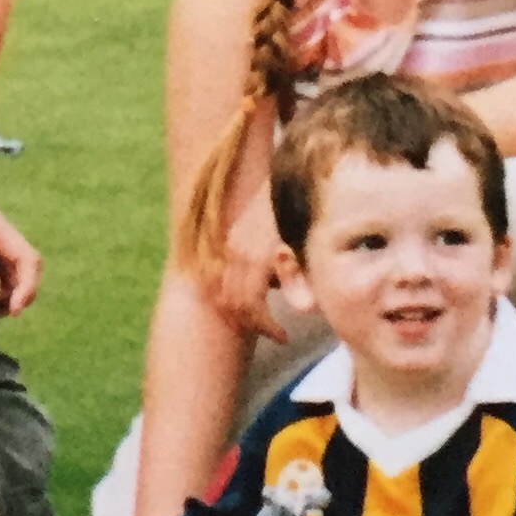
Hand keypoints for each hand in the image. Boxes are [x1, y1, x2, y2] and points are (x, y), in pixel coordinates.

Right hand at [212, 189, 287, 341]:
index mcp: (255, 259)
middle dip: (249, 324)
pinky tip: (233, 298)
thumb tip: (307, 311)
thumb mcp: (295, 242)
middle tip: (268, 330)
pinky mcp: (210, 249)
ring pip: (215, 296)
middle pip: (230, 306)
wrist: (241, 178)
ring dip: (231, 313)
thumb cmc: (274, 209)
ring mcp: (218, 254)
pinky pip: (208, 282)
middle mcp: (232, 259)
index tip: (283, 337)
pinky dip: (217, 296)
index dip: (267, 328)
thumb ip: (298, 278)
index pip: (252, 308)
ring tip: (252, 319)